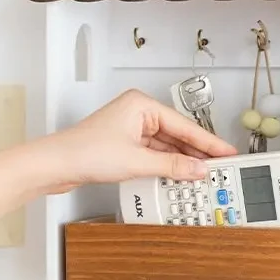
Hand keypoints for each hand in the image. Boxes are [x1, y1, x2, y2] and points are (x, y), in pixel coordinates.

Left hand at [30, 90, 236, 193]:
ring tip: (201, 174)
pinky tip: (178, 175)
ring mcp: (130, 129)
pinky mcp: (124, 145)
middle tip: (219, 166)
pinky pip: (153, 154)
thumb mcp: (136, 161)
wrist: (54, 165)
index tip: (226, 151)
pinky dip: (165, 165)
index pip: (183, 125)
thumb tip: (197, 169)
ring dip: (181, 161)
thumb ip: (172, 167)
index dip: (208, 142)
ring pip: (165, 146)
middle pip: (176, 134)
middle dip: (196, 153)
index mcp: (140, 104)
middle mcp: (136, 113)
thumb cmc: (83, 151)